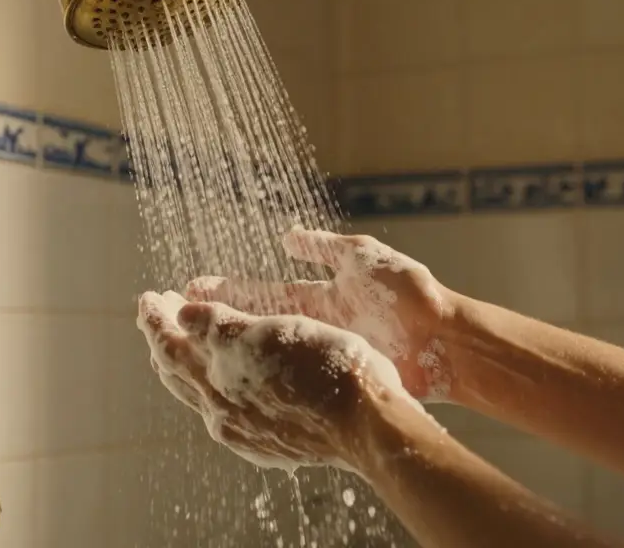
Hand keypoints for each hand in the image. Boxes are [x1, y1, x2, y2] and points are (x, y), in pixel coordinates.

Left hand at [137, 290, 421, 471]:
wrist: (369, 423)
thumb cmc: (326, 366)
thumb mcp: (268, 332)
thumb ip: (218, 325)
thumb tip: (181, 313)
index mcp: (216, 379)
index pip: (168, 345)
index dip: (155, 318)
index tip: (148, 296)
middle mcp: (222, 411)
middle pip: (178, 372)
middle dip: (167, 338)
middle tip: (162, 311)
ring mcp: (245, 432)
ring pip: (199, 394)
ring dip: (188, 363)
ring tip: (186, 343)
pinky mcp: (269, 443)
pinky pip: (226, 411)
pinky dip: (215, 386)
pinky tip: (226, 384)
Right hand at [185, 228, 456, 401]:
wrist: (448, 342)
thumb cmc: (411, 295)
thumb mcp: (363, 258)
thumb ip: (324, 247)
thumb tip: (288, 235)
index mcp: (318, 296)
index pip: (259, 292)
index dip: (225, 290)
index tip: (190, 288)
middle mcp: (313, 328)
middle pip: (253, 326)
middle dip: (216, 323)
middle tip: (174, 322)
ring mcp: (320, 357)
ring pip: (265, 356)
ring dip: (230, 354)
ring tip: (191, 355)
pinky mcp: (332, 381)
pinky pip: (289, 382)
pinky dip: (260, 383)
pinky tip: (231, 388)